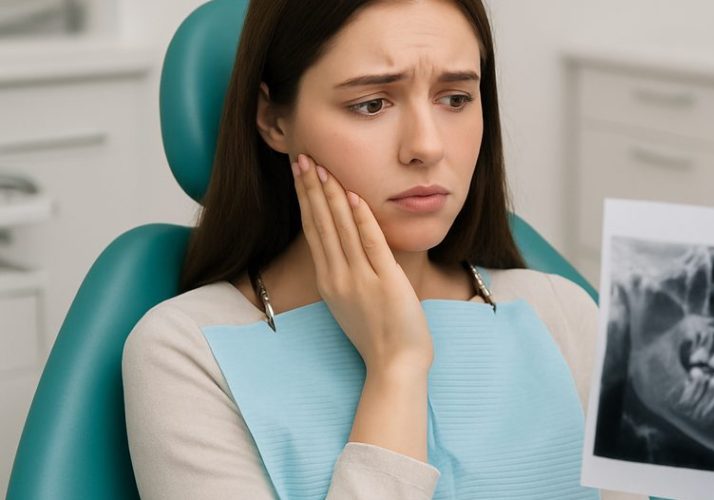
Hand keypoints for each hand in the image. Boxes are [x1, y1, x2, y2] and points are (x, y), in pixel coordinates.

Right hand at [293, 154, 432, 375]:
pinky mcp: (384, 282)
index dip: (307, 199)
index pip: (314, 231)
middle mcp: (338, 277)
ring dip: (331, 195)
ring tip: (321, 166)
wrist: (395, 366)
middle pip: (321, 224)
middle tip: (302, 157)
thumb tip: (347, 251)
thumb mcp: (353, 303)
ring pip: (341, 229)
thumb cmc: (380, 337)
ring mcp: (360, 280)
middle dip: (311, 188)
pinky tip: (354, 196)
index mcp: (329, 281)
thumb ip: (347, 276)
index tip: (301, 174)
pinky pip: (371, 245)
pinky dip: (362, 219)